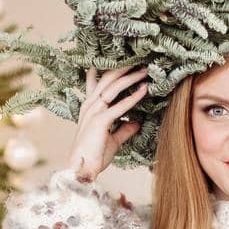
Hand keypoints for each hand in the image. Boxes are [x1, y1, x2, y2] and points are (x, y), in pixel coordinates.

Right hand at [68, 64, 148, 180]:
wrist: (82, 169)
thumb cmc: (94, 156)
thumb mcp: (113, 140)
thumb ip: (124, 130)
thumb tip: (136, 123)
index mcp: (90, 108)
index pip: (96, 83)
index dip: (105, 70)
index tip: (117, 59)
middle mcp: (90, 106)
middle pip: (107, 79)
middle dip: (123, 68)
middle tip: (139, 60)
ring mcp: (94, 112)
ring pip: (113, 88)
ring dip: (130, 78)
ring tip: (145, 70)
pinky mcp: (100, 121)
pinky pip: (119, 106)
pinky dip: (133, 97)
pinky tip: (144, 90)